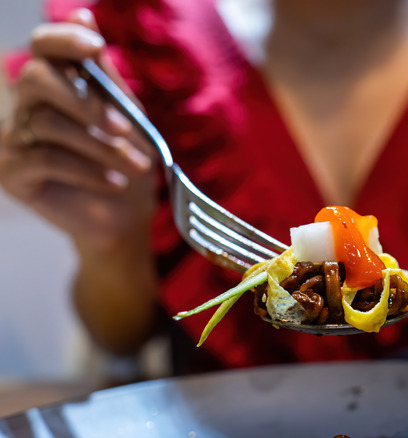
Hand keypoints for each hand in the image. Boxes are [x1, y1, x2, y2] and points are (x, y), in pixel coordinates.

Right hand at [0, 9, 154, 252]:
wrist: (125, 217)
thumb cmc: (127, 159)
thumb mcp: (126, 113)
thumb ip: (105, 73)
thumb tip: (84, 13)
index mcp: (57, 84)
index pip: (44, 46)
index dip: (65, 39)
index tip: (95, 46)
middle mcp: (27, 105)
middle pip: (36, 78)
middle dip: (86, 101)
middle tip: (125, 127)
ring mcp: (13, 138)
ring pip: (48, 124)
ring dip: (101, 145)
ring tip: (136, 165)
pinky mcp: (12, 173)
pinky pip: (45, 159)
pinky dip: (88, 170)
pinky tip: (114, 182)